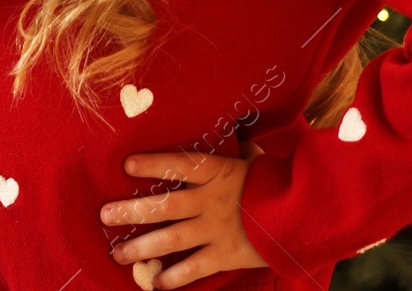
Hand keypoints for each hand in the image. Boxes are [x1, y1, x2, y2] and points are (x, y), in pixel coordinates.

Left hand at [98, 140, 269, 288]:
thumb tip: (234, 135)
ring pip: (171, 239)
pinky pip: (194, 268)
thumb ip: (237, 151)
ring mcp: (217, 230)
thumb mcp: (255, 161)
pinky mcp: (226, 255)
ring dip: (141, 247)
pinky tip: (154, 283)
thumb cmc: (276, 183)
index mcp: (217, 172)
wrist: (307, 215)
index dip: (152, 165)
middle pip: (163, 206)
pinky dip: (174, 278)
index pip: (179, 164)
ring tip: (117, 253)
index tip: (126, 165)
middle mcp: (211, 201)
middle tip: (104, 215)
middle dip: (130, 211)